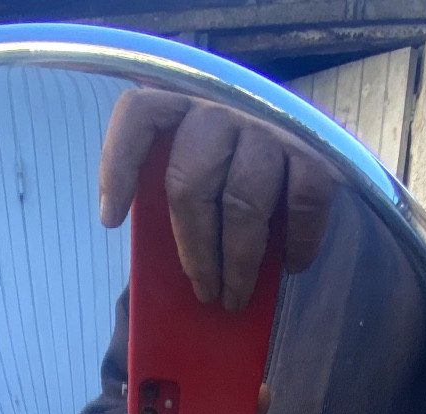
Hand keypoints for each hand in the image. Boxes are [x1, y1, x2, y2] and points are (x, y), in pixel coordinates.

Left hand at [100, 89, 332, 310]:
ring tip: (235, 296)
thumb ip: (181, 193)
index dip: (119, 164)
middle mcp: (223, 106)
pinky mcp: (314, 143)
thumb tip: (161, 274)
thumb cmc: (241, 162)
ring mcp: (269, 123)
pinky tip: (291, 265)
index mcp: (183, 105)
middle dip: (195, 250)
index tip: (111, 219)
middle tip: (204, 293)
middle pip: (191, 183)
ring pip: (243, 199)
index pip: (140, 115)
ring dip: (239, 259)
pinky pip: (304, 197)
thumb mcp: (203, 164)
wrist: (313, 132)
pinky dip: (299, 238)